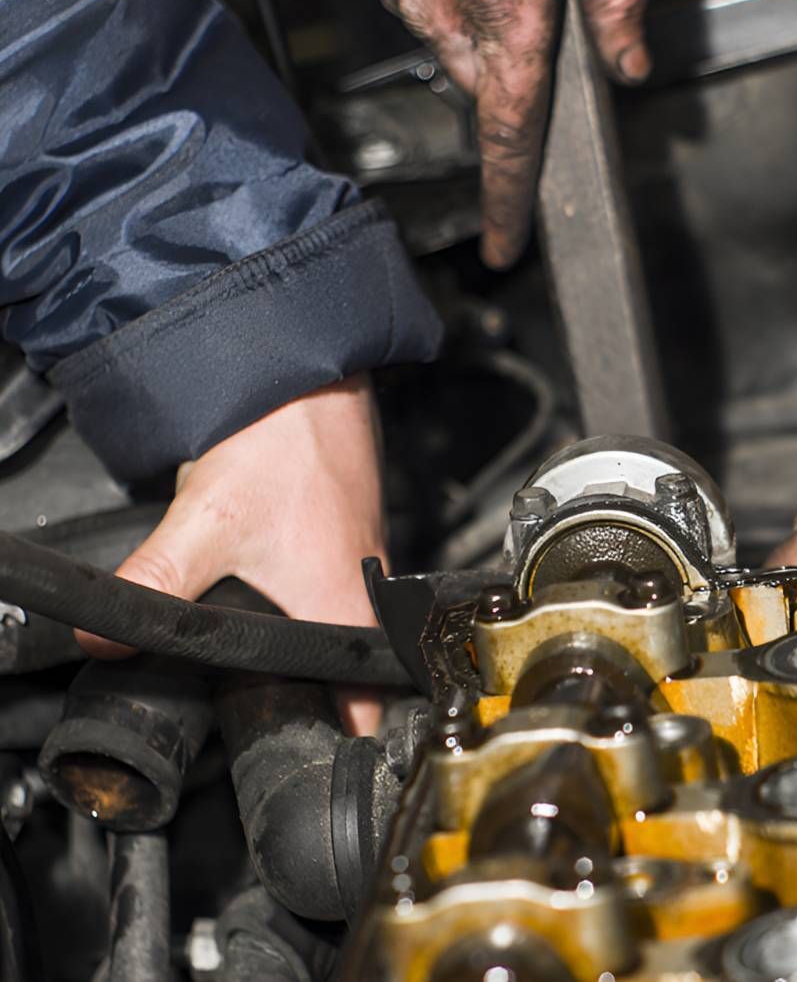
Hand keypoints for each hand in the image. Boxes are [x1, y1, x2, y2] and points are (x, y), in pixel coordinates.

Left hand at [75, 377, 389, 735]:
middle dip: (319, 689)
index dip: (349, 733)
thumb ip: (150, 584)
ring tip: (270, 644)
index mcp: (345, 602)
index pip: (368, 696)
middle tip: (277, 704)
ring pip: (344, 616)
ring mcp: (364, 550)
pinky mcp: (350, 524)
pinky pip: (338, 576)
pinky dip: (310, 589)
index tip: (324, 753)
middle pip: (352, 662)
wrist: (304, 371)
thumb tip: (101, 634)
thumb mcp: (203, 522)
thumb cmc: (282, 441)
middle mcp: (367, 582)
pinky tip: (272, 576)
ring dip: (313, 634)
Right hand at [378, 0, 648, 268]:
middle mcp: (446, 6)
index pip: (509, 132)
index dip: (507, 198)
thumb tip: (628, 62)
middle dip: (523, 72)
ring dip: (494, 26)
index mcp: (508, 7)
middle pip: (491, 87)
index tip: (505, 245)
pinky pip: (430, 5)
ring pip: (460, 46)